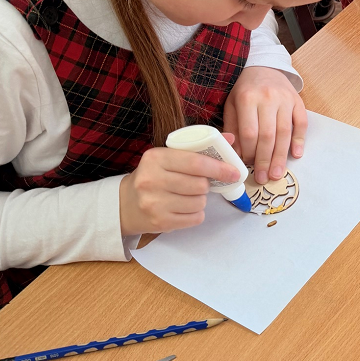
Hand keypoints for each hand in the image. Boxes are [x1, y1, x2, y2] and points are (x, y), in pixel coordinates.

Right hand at [119, 144, 241, 235]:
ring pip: (199, 202)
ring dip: (200, 199)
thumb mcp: (169, 156)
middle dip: (205, 185)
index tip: (233, 172)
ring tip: (188, 196)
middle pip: (200, 185)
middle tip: (198, 184)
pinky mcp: (160, 222)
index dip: (219, 168)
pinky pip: (195, 218)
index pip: (196, 162)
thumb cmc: (154, 176)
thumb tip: (230, 138)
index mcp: (156, 158)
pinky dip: (196, 213)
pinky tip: (184, 208)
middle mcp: (152, 180)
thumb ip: (198, 148)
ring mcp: (154, 203)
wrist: (126, 204)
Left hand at [223, 65, 306, 184]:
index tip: (247, 166)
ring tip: (277, 174)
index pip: (250, 132)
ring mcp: (285, 99)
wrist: (263, 66)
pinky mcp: (298, 101)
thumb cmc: (244, 90)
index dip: (249, 152)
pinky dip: (300, 140)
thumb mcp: (231, 104)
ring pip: (285, 132)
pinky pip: (301, 123)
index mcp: (247, 98)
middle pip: (268, 136)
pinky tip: (296, 155)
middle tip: (263, 178)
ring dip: (281, 156)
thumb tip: (236, 155)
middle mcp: (268, 98)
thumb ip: (233, 128)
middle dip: (265, 160)